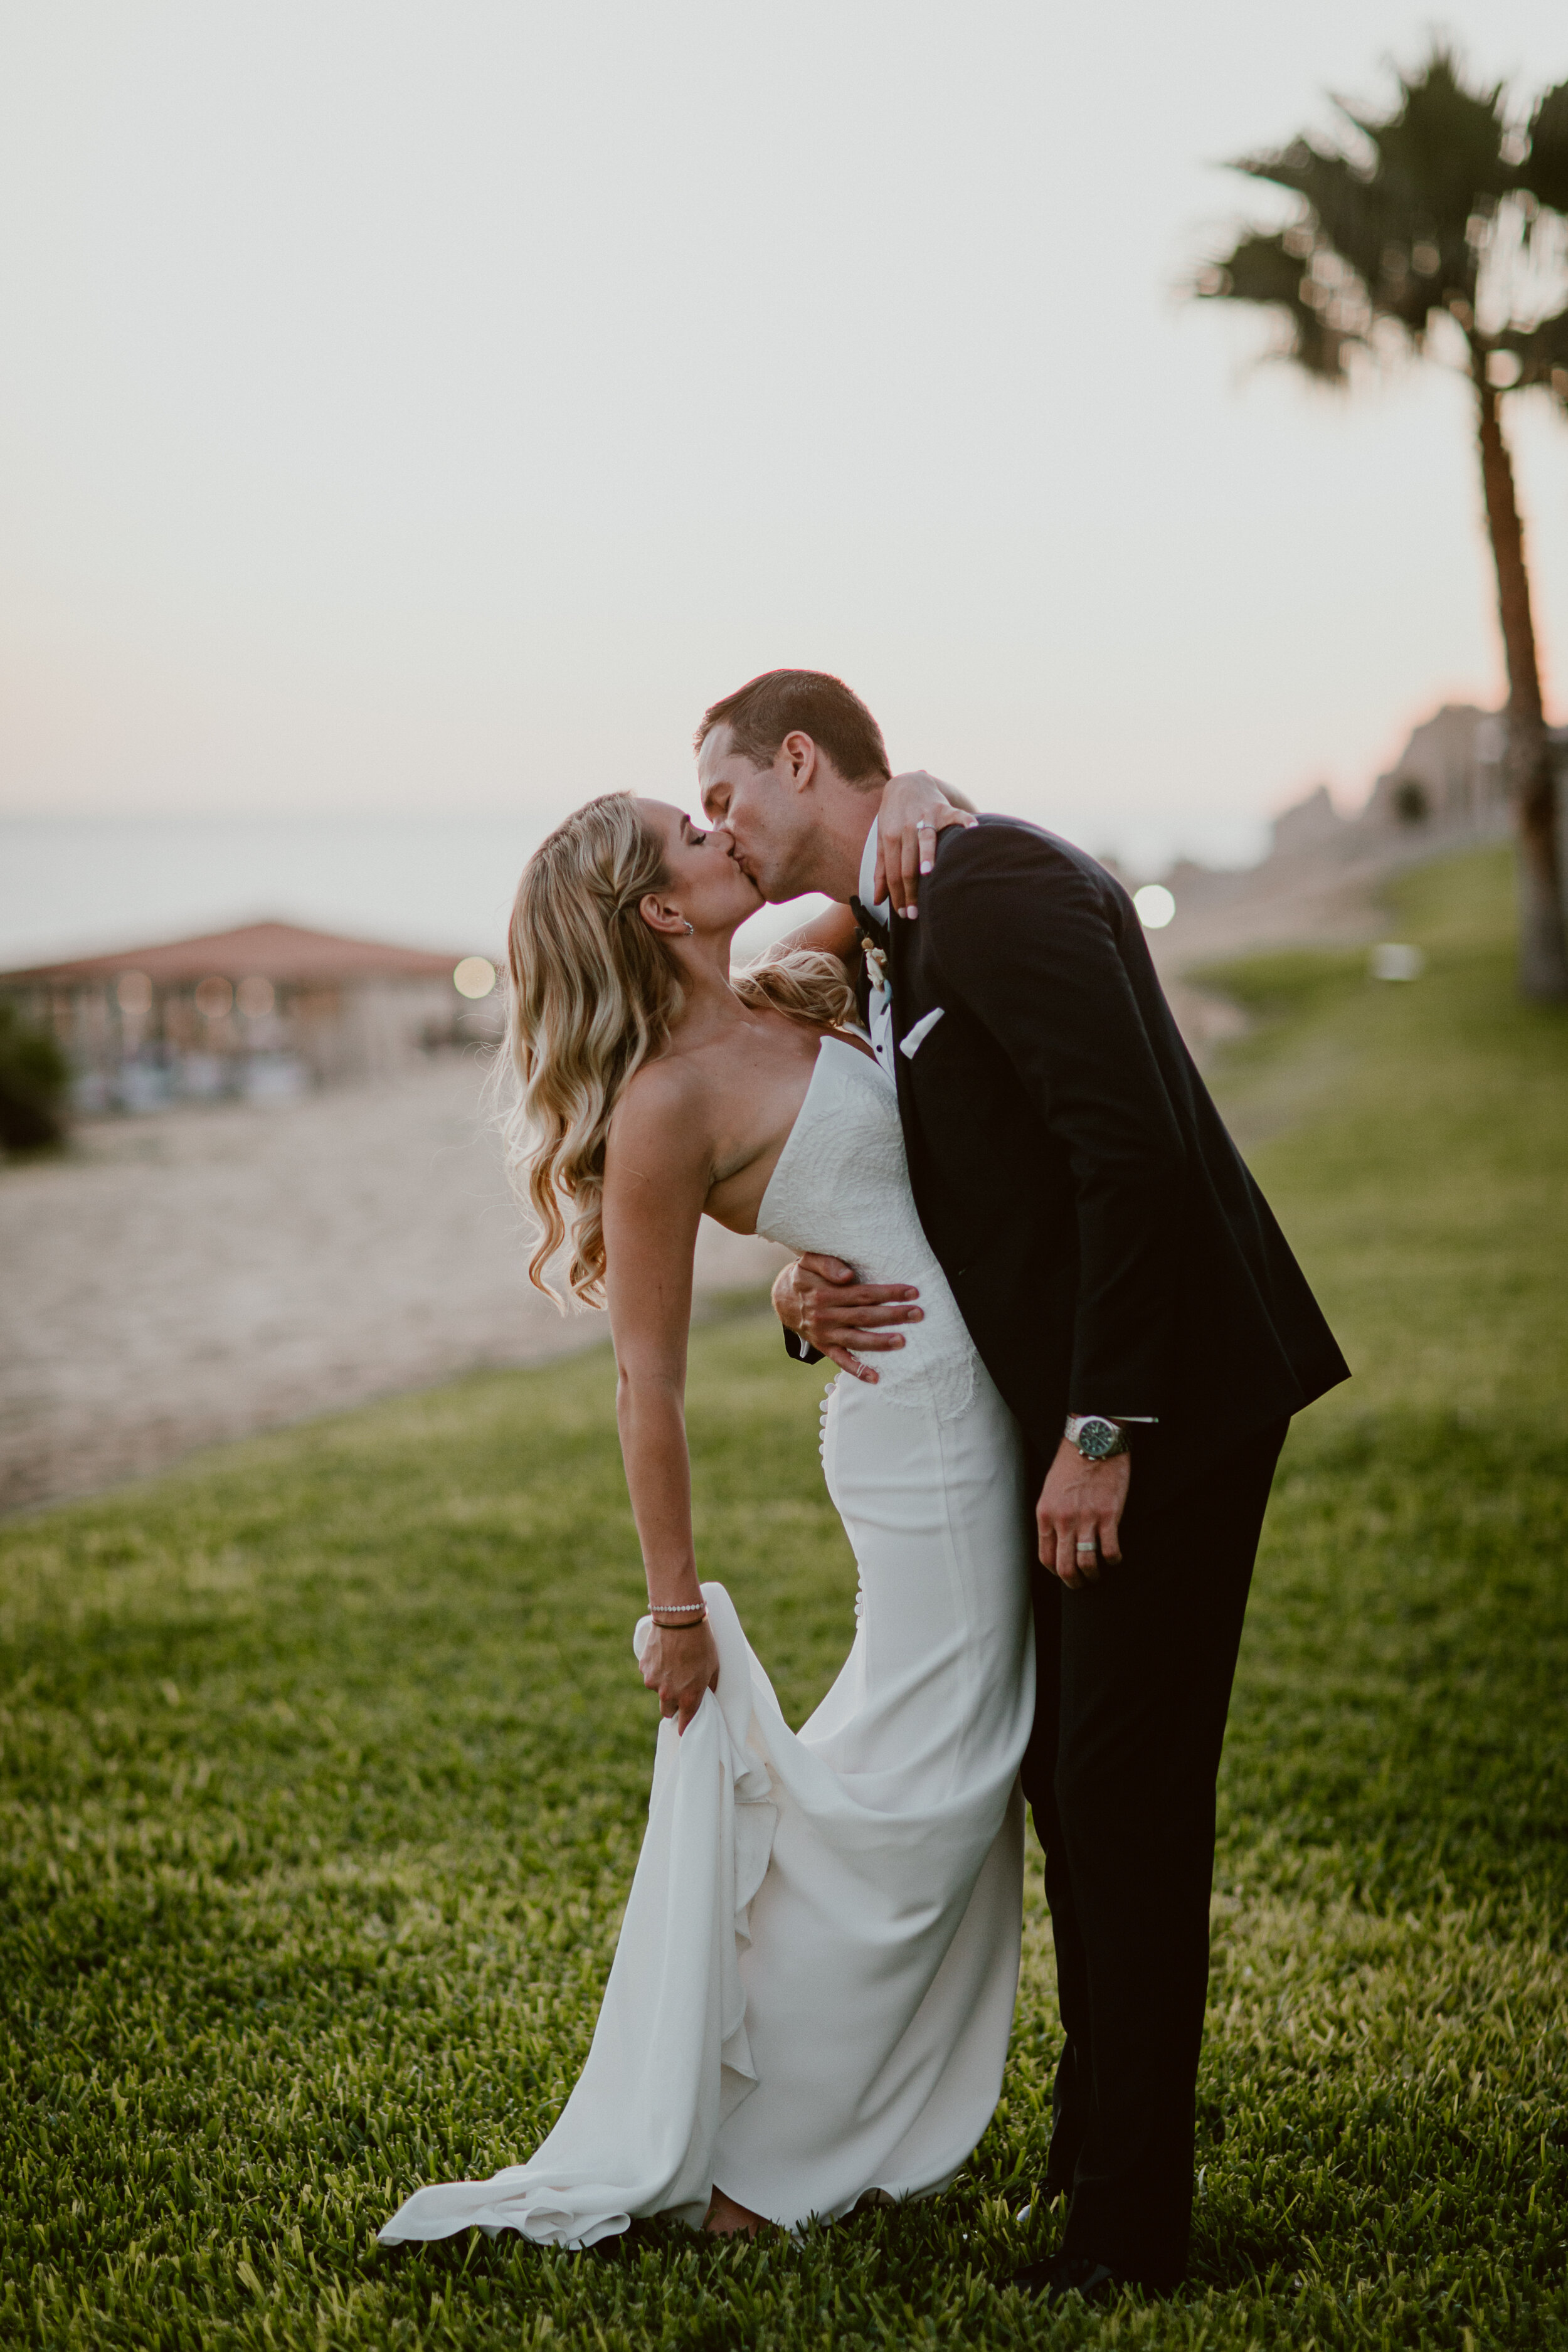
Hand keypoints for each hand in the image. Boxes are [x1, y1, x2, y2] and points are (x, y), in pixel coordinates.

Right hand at [640, 1616, 720, 1733]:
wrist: (679, 1619)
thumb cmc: (702, 1643)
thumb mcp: (713, 1667)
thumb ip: (709, 1687)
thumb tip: (707, 1696)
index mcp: (688, 1697)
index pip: (684, 1723)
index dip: (685, 1725)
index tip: (685, 1725)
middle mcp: (668, 1694)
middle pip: (667, 1710)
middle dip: (673, 1704)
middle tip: (681, 1688)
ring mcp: (653, 1681)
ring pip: (657, 1691)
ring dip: (664, 1684)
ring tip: (674, 1664)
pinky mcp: (644, 1668)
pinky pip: (650, 1675)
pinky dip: (656, 1670)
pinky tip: (665, 1655)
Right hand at [772, 1252, 921, 1382]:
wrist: (784, 1300)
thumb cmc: (805, 1276)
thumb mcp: (809, 1262)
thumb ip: (828, 1264)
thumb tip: (847, 1276)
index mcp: (824, 1293)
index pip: (862, 1293)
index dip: (888, 1293)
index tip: (912, 1291)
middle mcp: (825, 1315)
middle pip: (864, 1316)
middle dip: (893, 1315)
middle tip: (918, 1314)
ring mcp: (825, 1334)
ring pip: (856, 1339)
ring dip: (880, 1342)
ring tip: (902, 1341)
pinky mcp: (825, 1347)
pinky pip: (841, 1361)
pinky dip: (858, 1370)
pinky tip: (876, 1378)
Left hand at [874, 771, 977, 920]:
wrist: (907, 783)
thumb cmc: (894, 817)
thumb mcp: (883, 840)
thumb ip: (881, 870)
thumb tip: (877, 899)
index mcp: (890, 837)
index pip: (893, 873)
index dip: (897, 895)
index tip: (903, 914)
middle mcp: (906, 827)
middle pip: (908, 864)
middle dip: (911, 891)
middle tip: (916, 913)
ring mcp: (925, 816)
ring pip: (926, 840)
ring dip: (928, 856)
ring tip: (929, 875)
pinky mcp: (943, 808)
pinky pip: (956, 815)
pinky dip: (965, 822)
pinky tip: (973, 830)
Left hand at [1036, 1436, 1130, 1589]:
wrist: (1092, 1442)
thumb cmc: (1071, 1463)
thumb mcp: (1050, 1491)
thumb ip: (1052, 1517)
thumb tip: (1057, 1541)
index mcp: (1046, 1515)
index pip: (1046, 1558)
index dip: (1056, 1572)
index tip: (1065, 1574)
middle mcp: (1064, 1521)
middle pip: (1066, 1567)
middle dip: (1075, 1582)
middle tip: (1083, 1584)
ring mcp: (1087, 1519)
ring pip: (1088, 1564)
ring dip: (1094, 1576)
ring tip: (1099, 1575)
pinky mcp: (1109, 1515)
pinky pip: (1111, 1550)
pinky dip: (1114, 1560)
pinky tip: (1115, 1558)